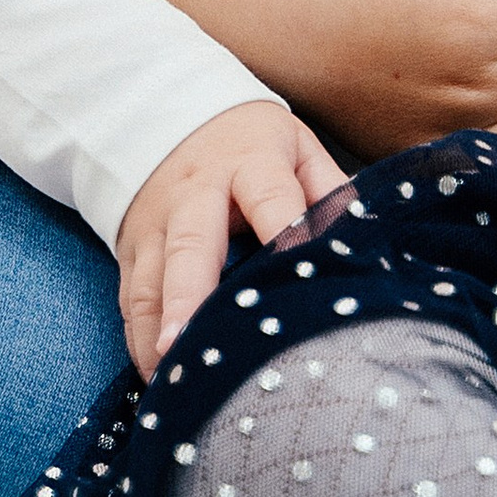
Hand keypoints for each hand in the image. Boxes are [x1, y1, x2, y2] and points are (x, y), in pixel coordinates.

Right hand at [116, 97, 345, 374]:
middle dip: (188, 298)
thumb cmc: (252, 144)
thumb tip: (366, 240)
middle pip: (190, 246)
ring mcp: (156, 223)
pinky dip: (139, 340)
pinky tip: (155, 378)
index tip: (296, 273)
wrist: (171, 114)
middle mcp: (195, 193)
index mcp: (250, 162)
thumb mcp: (298, 146)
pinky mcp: (130, 249)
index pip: (270, 197)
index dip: (283, 233)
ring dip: (157, 333)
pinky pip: (130, 298)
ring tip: (170, 382)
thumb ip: (331, 190)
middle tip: (184, 345)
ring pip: (150, 281)